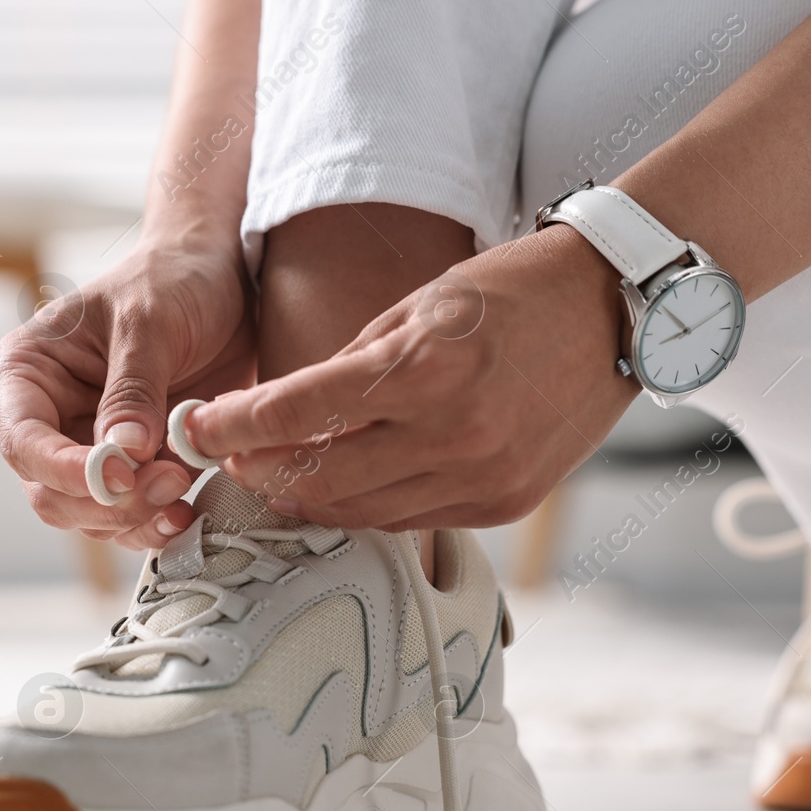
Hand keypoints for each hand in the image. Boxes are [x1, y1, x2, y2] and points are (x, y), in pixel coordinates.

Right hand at [0, 239, 254, 548]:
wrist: (222, 280)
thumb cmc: (172, 280)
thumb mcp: (150, 321)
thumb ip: (134, 389)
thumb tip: (123, 453)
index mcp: (26, 373)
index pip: (23, 442)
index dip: (65, 471)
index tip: (120, 476)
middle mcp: (48, 420)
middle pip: (51, 494)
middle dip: (108, 501)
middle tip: (169, 480)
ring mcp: (89, 451)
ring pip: (91, 518)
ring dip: (137, 517)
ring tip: (185, 486)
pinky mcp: (134, 471)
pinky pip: (132, 520)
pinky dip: (158, 524)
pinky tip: (188, 512)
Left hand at [183, 227, 640, 530]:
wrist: (612, 309)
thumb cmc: (509, 291)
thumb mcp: (417, 307)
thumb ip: (350, 368)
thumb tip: (282, 417)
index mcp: (424, 368)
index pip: (297, 412)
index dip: (233, 426)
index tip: (198, 427)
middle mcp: (454, 433)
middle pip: (320, 478)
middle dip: (260, 471)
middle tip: (229, 458)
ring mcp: (483, 477)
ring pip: (362, 511)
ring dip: (309, 497)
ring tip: (277, 476)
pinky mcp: (504, 503)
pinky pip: (413, 519)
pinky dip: (369, 505)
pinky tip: (344, 486)